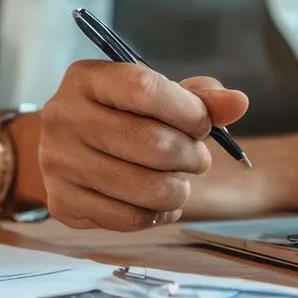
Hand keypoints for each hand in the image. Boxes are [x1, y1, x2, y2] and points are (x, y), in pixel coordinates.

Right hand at [36, 61, 247, 230]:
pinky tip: (159, 203)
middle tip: (197, 159)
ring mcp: (60, 163)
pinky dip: (159, 214)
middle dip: (191, 156)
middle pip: (153, 144)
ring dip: (179, 189)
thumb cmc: (116, 116)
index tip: (202, 124)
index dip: (188, 111)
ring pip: (147, 188)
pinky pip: (131, 218)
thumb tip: (239, 103)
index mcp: (87, 79)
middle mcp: (65, 118)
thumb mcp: (149, 95)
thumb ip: (195, 97)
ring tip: (179, 182)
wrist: (59, 148)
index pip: (145, 90)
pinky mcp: (63, 203)